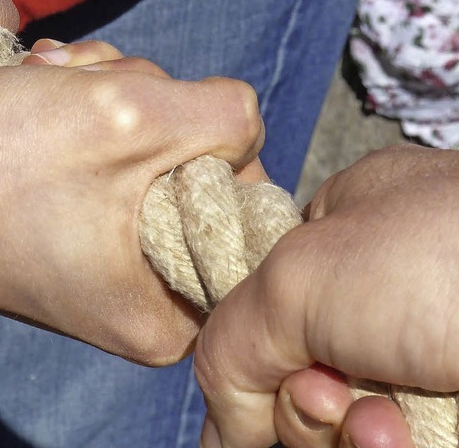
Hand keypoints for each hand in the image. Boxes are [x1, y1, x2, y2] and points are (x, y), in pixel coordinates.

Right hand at [0, 41, 262, 364]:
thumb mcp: (134, 119)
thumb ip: (226, 118)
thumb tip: (244, 123)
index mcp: (167, 317)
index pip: (242, 221)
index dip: (212, 153)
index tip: (151, 128)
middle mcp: (140, 303)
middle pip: (196, 182)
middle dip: (152, 118)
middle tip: (92, 100)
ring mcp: (106, 264)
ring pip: (155, 157)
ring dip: (116, 103)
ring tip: (57, 89)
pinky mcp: (77, 230)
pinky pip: (115, 161)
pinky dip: (90, 117)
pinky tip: (48, 93)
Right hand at [194, 144, 458, 446]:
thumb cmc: (442, 257)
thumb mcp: (298, 279)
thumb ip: (230, 345)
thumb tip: (224, 431)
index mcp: (340, 236)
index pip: (262, 308)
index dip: (249, 356)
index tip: (265, 378)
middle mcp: (377, 297)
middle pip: (291, 376)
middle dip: (298, 403)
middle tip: (330, 392)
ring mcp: (416, 360)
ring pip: (335, 426)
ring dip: (336, 435)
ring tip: (381, 420)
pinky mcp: (440, 414)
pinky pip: (379, 445)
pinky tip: (407, 437)